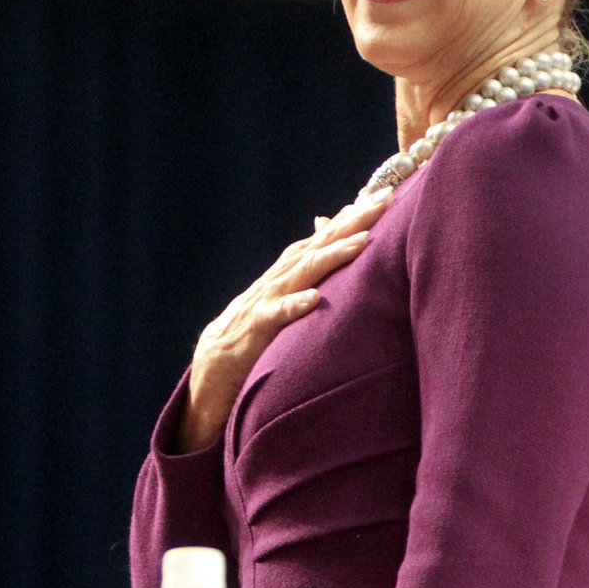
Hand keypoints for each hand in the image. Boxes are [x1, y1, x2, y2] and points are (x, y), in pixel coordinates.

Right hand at [174, 188, 392, 453]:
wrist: (204, 391)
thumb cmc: (249, 352)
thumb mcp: (280, 315)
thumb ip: (300, 284)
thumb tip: (327, 255)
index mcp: (279, 282)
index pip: (317, 241)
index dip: (348, 218)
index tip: (383, 197)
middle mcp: (268, 288)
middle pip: (312, 247)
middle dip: (349, 223)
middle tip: (384, 200)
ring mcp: (255, 310)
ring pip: (296, 276)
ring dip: (329, 257)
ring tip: (362, 242)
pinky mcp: (244, 339)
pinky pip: (269, 320)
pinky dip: (291, 307)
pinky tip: (314, 298)